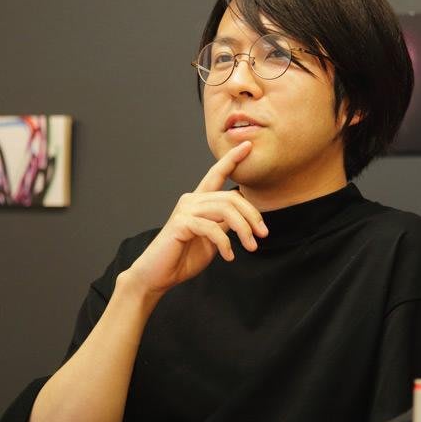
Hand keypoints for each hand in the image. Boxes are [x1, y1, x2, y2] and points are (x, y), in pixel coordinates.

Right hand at [124, 141, 267, 294]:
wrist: (157, 275)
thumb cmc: (183, 257)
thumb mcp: (211, 238)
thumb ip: (224, 224)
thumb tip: (244, 218)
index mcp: (198, 201)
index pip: (216, 174)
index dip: (232, 159)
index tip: (247, 146)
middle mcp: (191, 200)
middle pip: (231, 197)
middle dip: (252, 215)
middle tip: (263, 234)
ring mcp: (185, 210)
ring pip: (225, 209)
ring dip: (243, 230)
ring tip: (251, 247)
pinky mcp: (181, 224)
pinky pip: (212, 228)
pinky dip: (225, 243)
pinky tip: (229, 256)